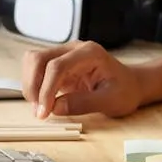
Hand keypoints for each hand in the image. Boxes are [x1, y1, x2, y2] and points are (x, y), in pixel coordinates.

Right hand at [21, 41, 142, 119]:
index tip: (44, 112)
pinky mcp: (58, 65)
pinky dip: (34, 86)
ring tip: (41, 108)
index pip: (57, 66)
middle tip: (40, 112)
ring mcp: (64, 55)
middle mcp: (74, 49)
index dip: (46, 89)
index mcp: (89, 52)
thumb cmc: (124, 91)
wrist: (130, 85)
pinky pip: (36, 70)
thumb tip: (56, 108)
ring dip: (30, 85)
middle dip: (33, 86)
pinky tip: (43, 102)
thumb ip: (84, 103)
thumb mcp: (110, 101)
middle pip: (38, 58)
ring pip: (33, 62)